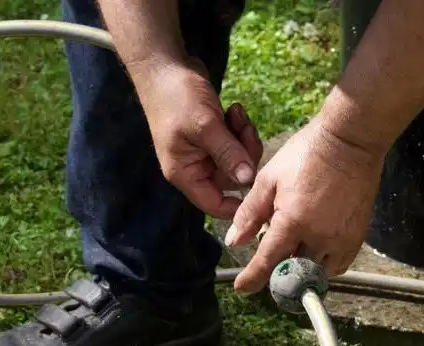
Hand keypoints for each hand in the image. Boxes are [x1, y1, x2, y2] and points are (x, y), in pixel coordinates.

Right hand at [131, 59, 262, 217]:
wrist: (164, 63)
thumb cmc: (177, 95)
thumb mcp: (205, 125)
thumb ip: (228, 154)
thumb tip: (248, 180)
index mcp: (186, 173)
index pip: (215, 206)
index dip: (238, 205)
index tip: (259, 189)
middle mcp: (195, 168)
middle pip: (233, 181)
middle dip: (245, 156)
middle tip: (245, 129)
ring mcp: (205, 153)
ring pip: (238, 161)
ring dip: (244, 139)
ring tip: (237, 114)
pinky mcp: (214, 138)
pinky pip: (236, 144)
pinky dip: (240, 129)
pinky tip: (235, 110)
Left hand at [225, 116, 385, 293]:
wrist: (350, 142)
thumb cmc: (306, 154)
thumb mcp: (269, 179)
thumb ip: (249, 213)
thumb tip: (234, 241)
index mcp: (292, 221)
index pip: (267, 262)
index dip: (252, 278)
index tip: (241, 287)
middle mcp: (318, 237)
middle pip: (293, 272)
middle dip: (278, 270)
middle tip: (271, 259)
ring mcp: (340, 240)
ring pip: (316, 272)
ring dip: (302, 269)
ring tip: (294, 250)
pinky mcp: (356, 239)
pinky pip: (337, 266)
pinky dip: (322, 265)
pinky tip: (314, 250)